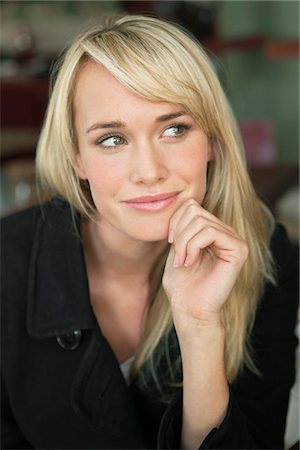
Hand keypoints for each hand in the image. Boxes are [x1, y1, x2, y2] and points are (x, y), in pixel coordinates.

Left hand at [163, 199, 247, 330]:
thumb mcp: (176, 247)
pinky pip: (210, 232)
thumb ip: (182, 226)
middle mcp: (226, 232)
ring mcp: (235, 240)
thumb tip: (183, 203)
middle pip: (194, 211)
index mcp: (213, 230)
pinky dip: (193, 246)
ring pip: (200, 221)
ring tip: (182, 262)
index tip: (170, 243)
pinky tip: (189, 262)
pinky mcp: (238, 250)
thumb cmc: (181, 283)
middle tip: (176, 256)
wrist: (189, 309)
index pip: (191, 205)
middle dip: (178, 234)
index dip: (175, 221)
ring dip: (183, 242)